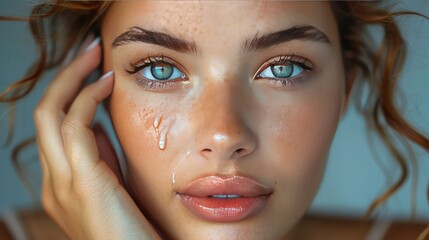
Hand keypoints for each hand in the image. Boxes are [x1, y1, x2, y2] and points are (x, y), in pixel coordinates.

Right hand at [34, 36, 160, 239]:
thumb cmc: (135, 229)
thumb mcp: (114, 187)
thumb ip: (101, 159)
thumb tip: (99, 125)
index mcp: (60, 184)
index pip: (53, 127)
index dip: (70, 94)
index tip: (94, 73)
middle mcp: (53, 182)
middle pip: (44, 114)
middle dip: (66, 78)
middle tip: (91, 52)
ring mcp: (61, 184)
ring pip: (49, 114)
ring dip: (73, 78)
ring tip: (96, 57)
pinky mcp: (81, 183)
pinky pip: (74, 126)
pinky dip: (87, 98)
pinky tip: (107, 84)